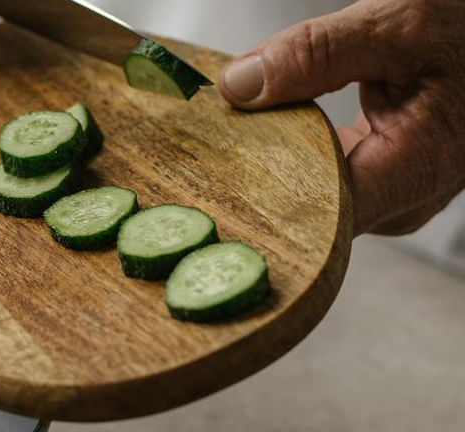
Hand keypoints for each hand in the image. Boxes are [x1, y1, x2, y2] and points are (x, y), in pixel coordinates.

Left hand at [219, 0, 464, 235]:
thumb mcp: (397, 25)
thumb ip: (315, 55)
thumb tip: (239, 86)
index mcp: (415, 171)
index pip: (317, 217)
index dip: (260, 202)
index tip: (210, 181)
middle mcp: (408, 196)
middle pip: (312, 210)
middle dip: (259, 181)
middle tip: (205, 153)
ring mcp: (401, 190)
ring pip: (318, 194)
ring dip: (277, 164)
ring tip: (231, 137)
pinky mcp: (391, 173)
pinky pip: (331, 176)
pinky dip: (300, 152)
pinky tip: (269, 130)